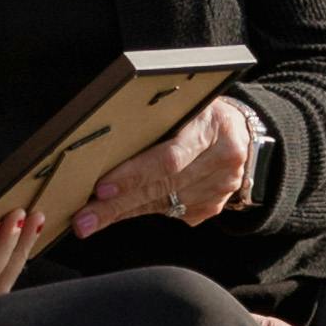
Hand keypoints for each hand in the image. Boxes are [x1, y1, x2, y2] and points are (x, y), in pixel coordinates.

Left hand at [74, 89, 263, 239]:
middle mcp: (222, 159)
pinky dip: (142, 212)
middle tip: (83, 218)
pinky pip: (170, 214)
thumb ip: (157, 122)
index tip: (101, 187)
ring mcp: (220, 187)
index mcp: (212, 125)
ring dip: (123, 212)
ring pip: (163, 205)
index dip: (133, 175)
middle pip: (162, 186)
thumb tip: (105, 148)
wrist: (242, 133)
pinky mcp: (213, 207)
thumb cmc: (202, 113)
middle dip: (117, 203)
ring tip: (90, 220)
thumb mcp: (186, 106)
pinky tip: (119, 212)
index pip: (169, 157)